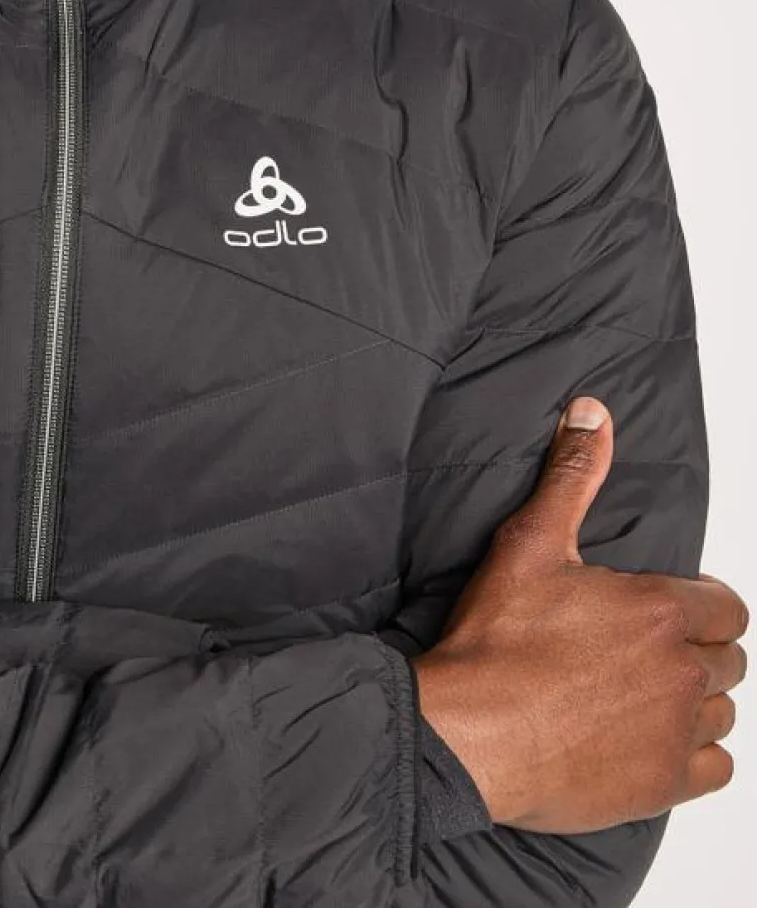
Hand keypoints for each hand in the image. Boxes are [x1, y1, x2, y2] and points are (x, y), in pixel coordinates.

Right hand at [412, 397, 747, 831]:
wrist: (469, 734)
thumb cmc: (496, 643)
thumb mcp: (529, 542)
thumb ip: (571, 476)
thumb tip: (591, 415)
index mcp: (659, 611)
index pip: (726, 607)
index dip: (703, 604)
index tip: (671, 609)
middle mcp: (680, 672)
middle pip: (729, 660)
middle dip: (697, 650)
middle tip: (649, 649)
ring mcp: (675, 733)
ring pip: (722, 712)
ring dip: (696, 701)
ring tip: (649, 693)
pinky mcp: (663, 784)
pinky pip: (717, 768)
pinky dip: (694, 755)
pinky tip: (653, 740)